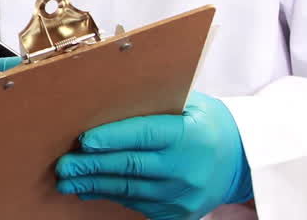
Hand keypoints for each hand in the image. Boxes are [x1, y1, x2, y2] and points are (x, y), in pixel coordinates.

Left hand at [56, 91, 252, 219]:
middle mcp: (187, 168)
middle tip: (64, 165)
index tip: (84, 141)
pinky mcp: (180, 213)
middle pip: (131, 166)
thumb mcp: (190, 104)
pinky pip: (139, 205)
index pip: (144, 135)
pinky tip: (91, 190)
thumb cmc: (207, 124)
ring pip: (130, 190)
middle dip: (92, 166)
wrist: (242, 159)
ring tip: (69, 180)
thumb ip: (153, 102)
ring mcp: (184, 195)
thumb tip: (106, 97)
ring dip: (95, 185)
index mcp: (189, 135)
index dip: (112, 138)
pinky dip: (113, 196)